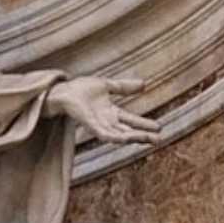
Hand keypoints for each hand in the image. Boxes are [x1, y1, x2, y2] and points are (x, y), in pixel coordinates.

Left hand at [45, 77, 161, 144]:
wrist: (63, 91)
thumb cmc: (80, 89)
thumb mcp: (106, 85)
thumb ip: (124, 87)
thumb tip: (144, 84)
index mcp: (111, 113)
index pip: (131, 120)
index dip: (144, 124)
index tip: (160, 127)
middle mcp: (107, 121)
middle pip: (129, 131)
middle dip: (143, 136)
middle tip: (159, 138)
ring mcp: (99, 125)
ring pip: (121, 135)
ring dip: (134, 137)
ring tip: (150, 139)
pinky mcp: (91, 126)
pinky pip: (105, 135)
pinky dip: (116, 137)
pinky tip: (127, 138)